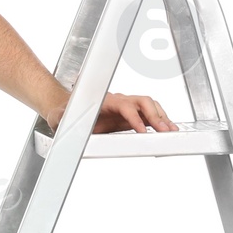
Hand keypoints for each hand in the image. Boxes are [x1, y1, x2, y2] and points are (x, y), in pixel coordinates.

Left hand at [43, 85, 176, 134]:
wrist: (67, 110)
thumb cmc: (65, 113)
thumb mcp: (60, 117)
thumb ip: (61, 118)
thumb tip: (61, 120)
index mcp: (104, 101)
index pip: (125, 106)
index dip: (135, 118)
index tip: (143, 131)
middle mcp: (119, 100)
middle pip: (143, 102)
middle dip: (155, 116)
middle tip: (165, 132)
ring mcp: (126, 106)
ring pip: (149, 106)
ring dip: (162, 118)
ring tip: (172, 131)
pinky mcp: (129, 115)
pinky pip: (148, 115)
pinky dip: (160, 121)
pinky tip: (168, 131)